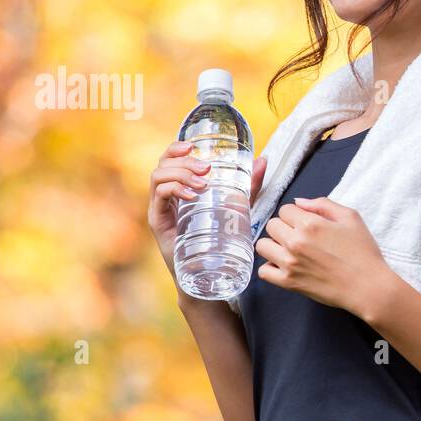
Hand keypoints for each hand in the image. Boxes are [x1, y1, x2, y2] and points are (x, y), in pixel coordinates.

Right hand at [148, 142, 266, 278]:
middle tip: (206, 168)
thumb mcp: (237, 208)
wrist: (207, 274)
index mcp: (179, 188)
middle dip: (184, 161)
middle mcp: (165, 196)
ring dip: (180, 174)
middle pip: (163, 165)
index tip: (193, 146)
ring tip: (203, 184)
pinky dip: (174, 190)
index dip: (176, 148)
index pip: (169, 160)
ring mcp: (159, 209)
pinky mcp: (158, 222)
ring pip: (158, 177)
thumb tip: (263, 160)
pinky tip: (192, 195)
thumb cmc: (219, 240)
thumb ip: (249, 186)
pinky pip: (159, 197)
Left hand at [254, 196, 392, 317]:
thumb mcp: (351, 218)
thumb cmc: (363, 252)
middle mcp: (295, 242)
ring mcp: (289, 263)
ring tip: (289, 250)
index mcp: (310, 224)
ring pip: (262, 245)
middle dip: (284, 227)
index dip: (296, 215)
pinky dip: (270, 267)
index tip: (306, 223)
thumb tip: (299, 202)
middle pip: (272, 225)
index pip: (285, 209)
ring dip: (274, 245)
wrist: (367, 286)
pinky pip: (263, 271)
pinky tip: (284, 266)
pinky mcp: (289, 283)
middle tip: (299, 236)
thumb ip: (323, 205)